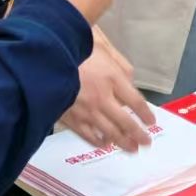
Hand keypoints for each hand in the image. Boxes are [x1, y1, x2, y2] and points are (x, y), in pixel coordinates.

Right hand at [58, 26, 153, 151]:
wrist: (44, 60)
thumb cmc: (76, 49)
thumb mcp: (104, 47)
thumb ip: (120, 66)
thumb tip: (131, 83)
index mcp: (112, 78)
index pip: (136, 102)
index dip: (146, 114)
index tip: (151, 122)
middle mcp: (102, 98)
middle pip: (126, 122)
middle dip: (138, 134)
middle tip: (146, 142)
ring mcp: (86, 111)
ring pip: (109, 133)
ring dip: (123, 143)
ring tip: (132, 148)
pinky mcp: (71, 118)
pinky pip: (88, 135)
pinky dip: (99, 142)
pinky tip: (105, 144)